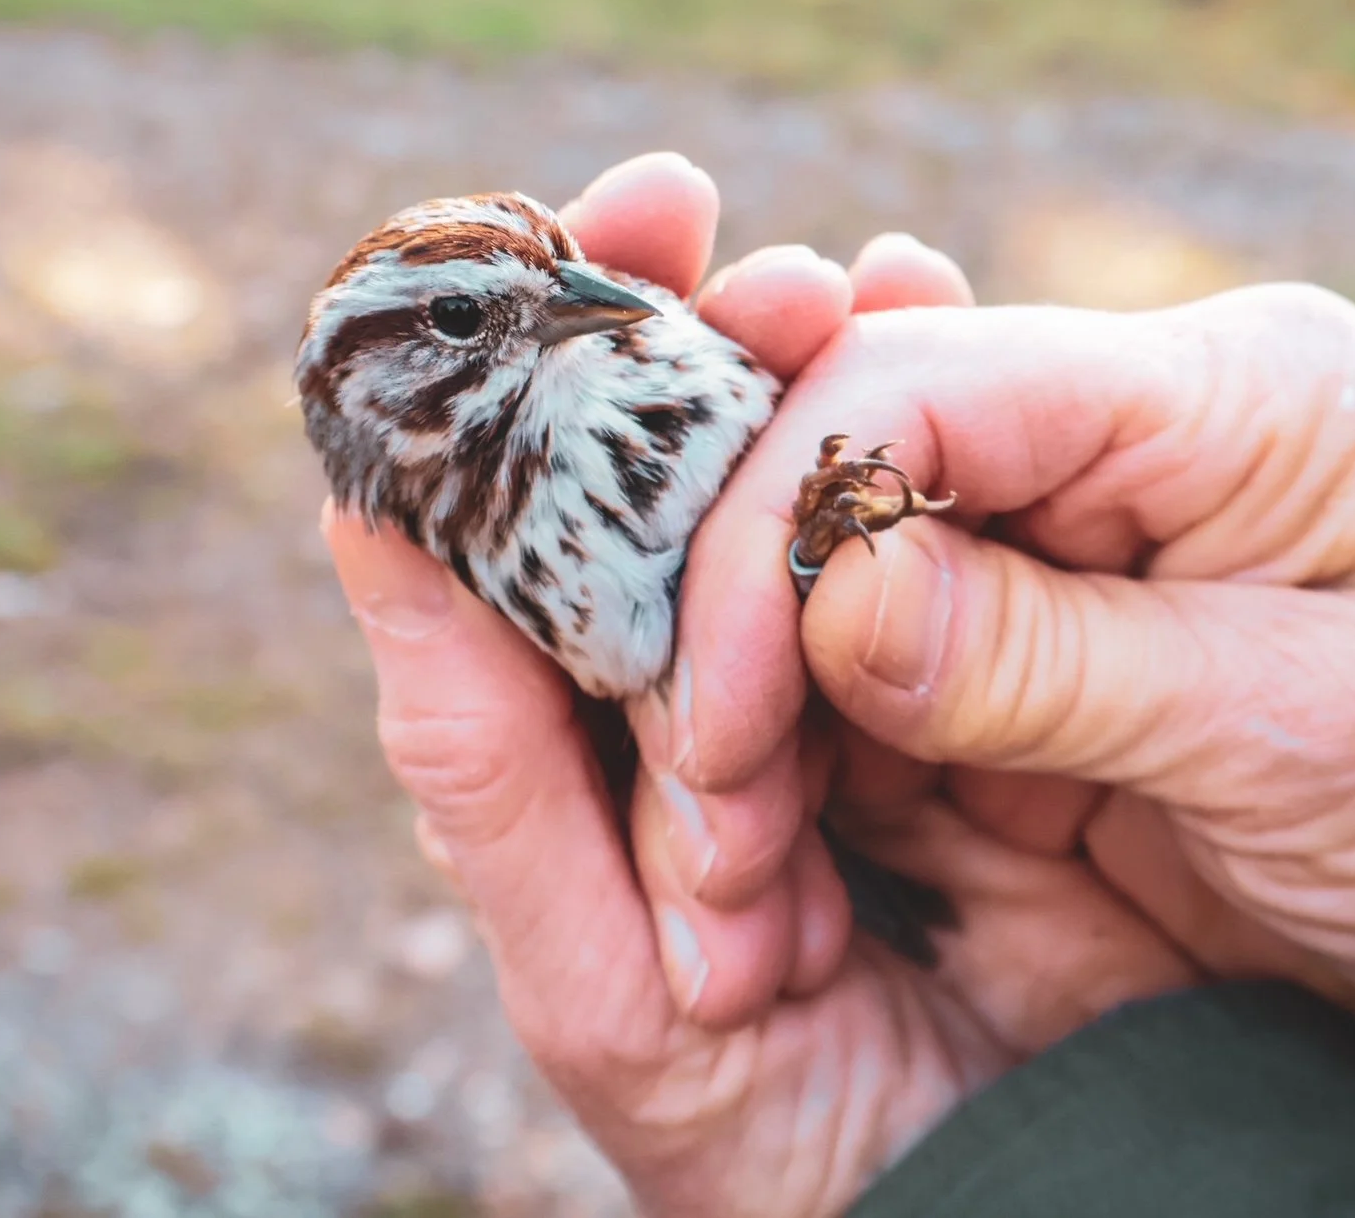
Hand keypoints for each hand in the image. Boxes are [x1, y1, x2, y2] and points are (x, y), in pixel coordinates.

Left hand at [323, 154, 1196, 1214]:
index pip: (532, 510)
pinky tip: (951, 326)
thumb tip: (364, 518)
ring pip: (816, 473)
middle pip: (677, 459)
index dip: (539, 358)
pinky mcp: (990, 686)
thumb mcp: (605, 987)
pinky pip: (953, 529)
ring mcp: (856, 674)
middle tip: (719, 230)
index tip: (571, 235)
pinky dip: (951, 428)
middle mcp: (714, 685)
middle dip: (691, 331)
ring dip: (825, 357)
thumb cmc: (785, 1151)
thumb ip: (486, 769)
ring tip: (859, 274)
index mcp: (595, 739)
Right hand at [672, 282, 1354, 1132]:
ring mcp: (1075, 551)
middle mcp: (1129, 441)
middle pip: (848, 455)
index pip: (931, 384)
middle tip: (684, 773)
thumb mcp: (1297, 741)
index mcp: (1228, 392)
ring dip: (747, 701)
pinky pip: (869, 683)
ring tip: (717, 856)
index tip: (721, 709)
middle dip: (732, 608)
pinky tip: (751, 838)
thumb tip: (826, 599)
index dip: (783, 523)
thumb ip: (1049, 659)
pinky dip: (798, 759)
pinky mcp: (1037, 660)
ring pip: (831, 577)